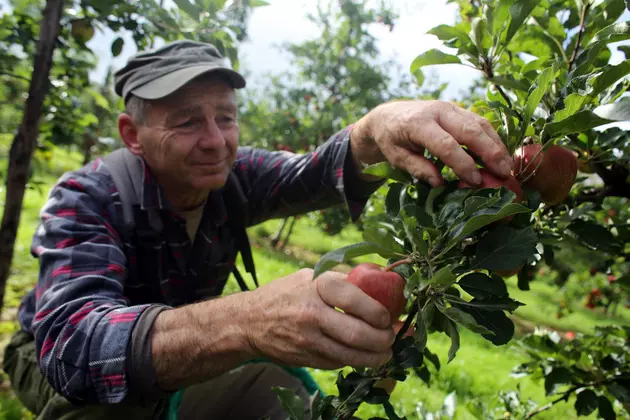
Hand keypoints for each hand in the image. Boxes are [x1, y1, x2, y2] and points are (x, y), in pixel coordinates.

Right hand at [242, 268, 395, 369]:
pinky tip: (362, 356)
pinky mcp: (305, 358)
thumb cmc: (285, 294)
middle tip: (391, 337)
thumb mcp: (309, 277)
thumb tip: (380, 280)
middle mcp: (311, 314)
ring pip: (350, 355)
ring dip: (374, 357)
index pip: (356, 300)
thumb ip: (341, 280)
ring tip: (385, 352)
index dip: (379, 312)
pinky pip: (337, 363)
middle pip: (358, 333)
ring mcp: (307, 339)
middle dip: (382, 339)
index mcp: (316, 287)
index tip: (388, 317)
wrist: (248, 321)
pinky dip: (354, 360)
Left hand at [350, 99, 512, 186]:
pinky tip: (500, 154)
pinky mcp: (458, 109)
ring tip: (507, 167)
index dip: (463, 164)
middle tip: (504, 174)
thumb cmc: (391, 139)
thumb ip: (417, 169)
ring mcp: (450, 107)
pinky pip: (480, 122)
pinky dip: (492, 138)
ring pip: (480, 124)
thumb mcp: (396, 157)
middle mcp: (438, 111)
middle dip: (490, 152)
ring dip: (496, 145)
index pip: (446, 144)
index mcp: (418, 124)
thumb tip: (440, 183)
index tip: (476, 181)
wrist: (388, 116)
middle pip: (470, 130)